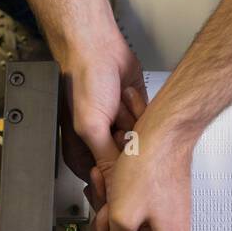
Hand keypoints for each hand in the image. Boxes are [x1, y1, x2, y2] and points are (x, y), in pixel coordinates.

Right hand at [55, 26, 146, 204]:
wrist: (97, 47)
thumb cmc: (83, 78)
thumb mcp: (90, 126)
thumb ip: (104, 157)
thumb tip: (115, 183)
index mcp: (83, 151)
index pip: (105, 179)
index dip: (117, 173)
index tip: (121, 159)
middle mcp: (101, 142)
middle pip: (127, 163)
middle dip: (127, 143)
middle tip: (118, 125)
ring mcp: (119, 128)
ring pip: (140, 144)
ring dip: (134, 123)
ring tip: (118, 105)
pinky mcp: (135, 115)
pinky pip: (148, 125)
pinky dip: (141, 111)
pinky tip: (127, 96)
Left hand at [68, 117, 194, 230]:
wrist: (163, 134)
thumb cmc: (151, 166)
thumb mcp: (123, 216)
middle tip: (105, 211)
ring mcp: (162, 225)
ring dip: (108, 215)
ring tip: (110, 191)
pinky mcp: (154, 211)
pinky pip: (126, 218)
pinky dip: (113, 204)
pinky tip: (112, 186)